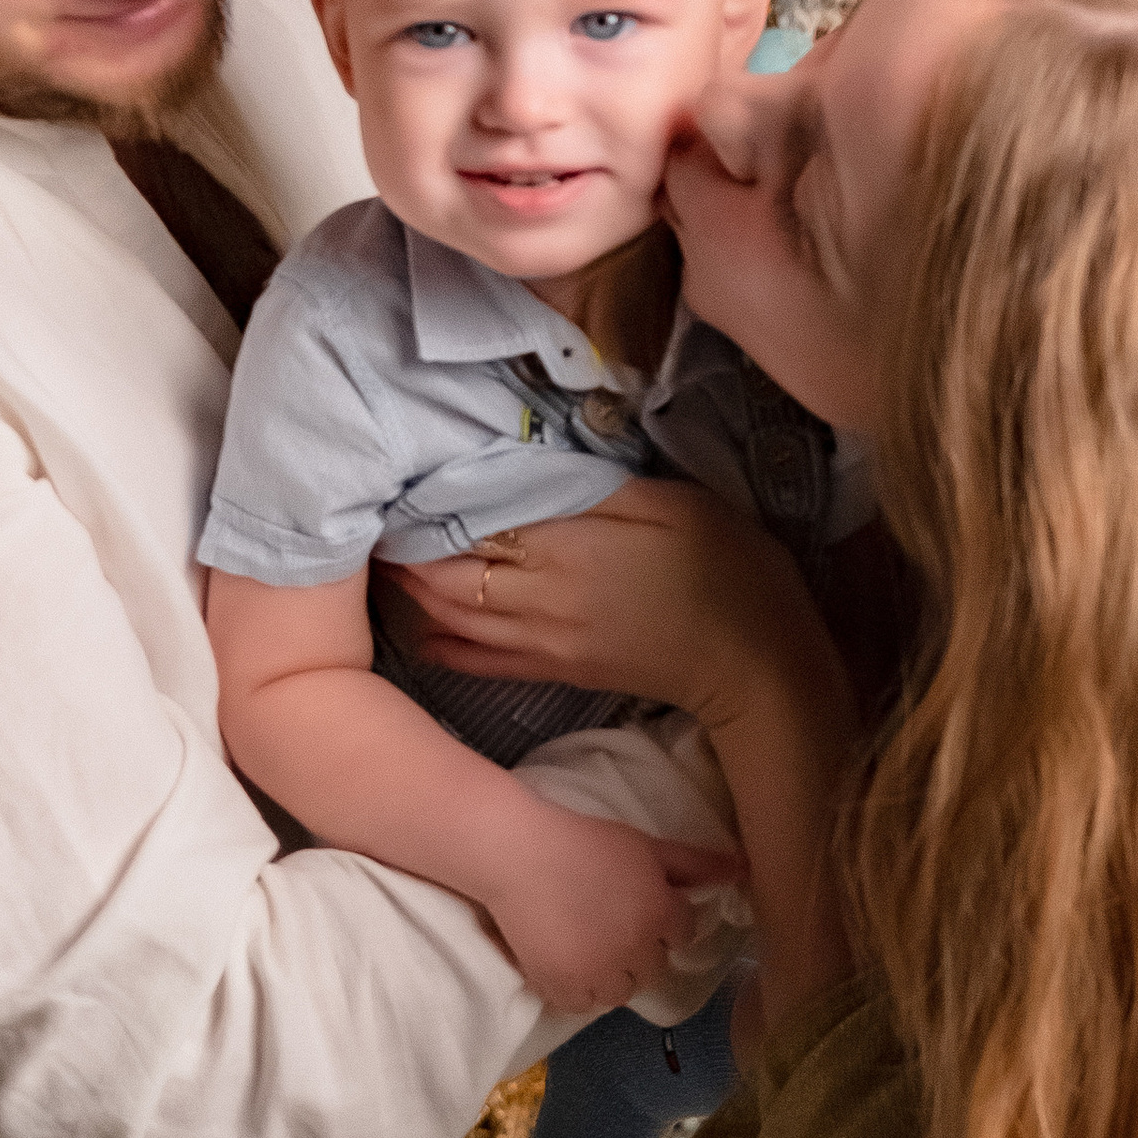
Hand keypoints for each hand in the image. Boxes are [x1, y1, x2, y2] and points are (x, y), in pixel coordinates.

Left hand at [386, 483, 831, 732]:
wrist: (757, 665)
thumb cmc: (727, 568)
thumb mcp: (670, 502)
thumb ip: (594, 485)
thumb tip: (526, 466)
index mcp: (564, 549)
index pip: (468, 523)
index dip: (428, 501)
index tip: (399, 475)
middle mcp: (538, 600)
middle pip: (444, 574)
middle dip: (405, 544)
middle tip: (380, 511)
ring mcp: (543, 644)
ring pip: (450, 616)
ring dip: (413, 587)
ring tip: (388, 554)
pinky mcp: (558, 671)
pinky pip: (479, 661)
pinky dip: (441, 642)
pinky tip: (420, 625)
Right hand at [478, 795, 736, 1018]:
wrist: (520, 855)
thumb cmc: (585, 842)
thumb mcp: (646, 846)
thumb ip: (695, 863)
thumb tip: (743, 869)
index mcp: (662, 913)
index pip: (682, 934)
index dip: (663, 919)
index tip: (639, 905)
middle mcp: (637, 950)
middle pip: (653, 968)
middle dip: (640, 951)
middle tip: (611, 925)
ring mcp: (599, 973)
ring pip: (621, 993)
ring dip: (612, 976)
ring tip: (590, 949)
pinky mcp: (563, 987)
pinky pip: (582, 1005)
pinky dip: (579, 990)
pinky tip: (569, 964)